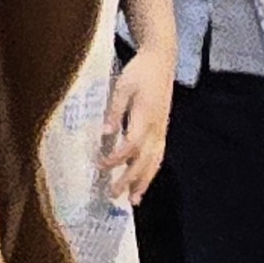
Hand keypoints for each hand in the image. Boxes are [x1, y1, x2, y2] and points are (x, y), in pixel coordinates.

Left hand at [101, 45, 173, 204]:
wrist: (161, 62)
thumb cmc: (139, 72)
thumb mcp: (122, 86)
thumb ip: (114, 110)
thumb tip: (104, 133)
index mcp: (144, 117)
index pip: (130, 145)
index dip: (116, 158)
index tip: (100, 165)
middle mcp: (156, 129)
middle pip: (143, 161)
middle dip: (129, 179)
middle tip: (113, 195)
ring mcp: (161, 132)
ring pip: (154, 163)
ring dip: (143, 182)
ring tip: (133, 200)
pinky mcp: (163, 131)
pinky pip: (158, 157)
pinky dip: (151, 172)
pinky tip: (144, 182)